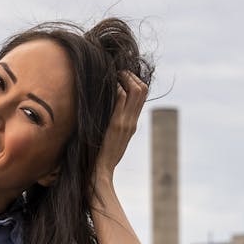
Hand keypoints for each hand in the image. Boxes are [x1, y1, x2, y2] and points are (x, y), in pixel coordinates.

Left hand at [96, 70, 147, 184]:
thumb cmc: (101, 155)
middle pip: (142, 89)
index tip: (120, 76)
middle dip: (130, 75)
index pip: (142, 94)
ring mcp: (126, 122)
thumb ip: (115, 124)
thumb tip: (108, 113)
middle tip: (116, 73)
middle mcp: (132, 121)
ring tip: (113, 76)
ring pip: (135, 90)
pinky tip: (107, 88)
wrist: (100, 171)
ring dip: (124, 78)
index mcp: (132, 123)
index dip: (134, 80)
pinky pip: (121, 98)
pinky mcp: (116, 124)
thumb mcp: (113, 138)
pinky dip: (116, 88)